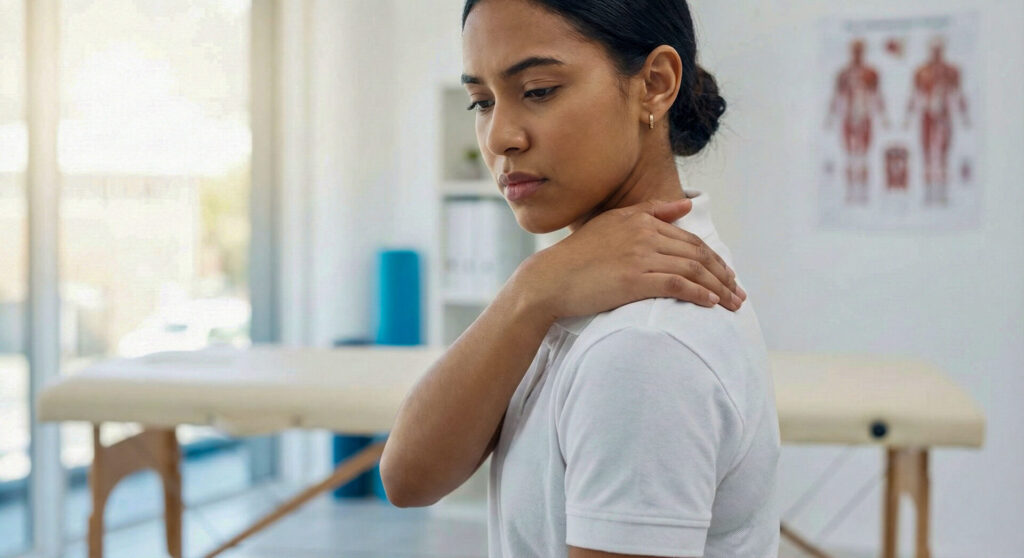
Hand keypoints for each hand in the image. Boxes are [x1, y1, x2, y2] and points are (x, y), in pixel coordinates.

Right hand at [512, 198, 745, 321]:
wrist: (550, 279)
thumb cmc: (578, 256)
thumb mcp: (614, 224)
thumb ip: (652, 212)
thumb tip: (686, 206)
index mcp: (641, 221)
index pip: (690, 240)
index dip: (714, 259)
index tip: (727, 276)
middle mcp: (644, 235)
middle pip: (697, 254)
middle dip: (723, 275)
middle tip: (738, 294)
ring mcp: (639, 257)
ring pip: (692, 270)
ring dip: (717, 288)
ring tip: (732, 304)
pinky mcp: (633, 280)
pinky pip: (676, 285)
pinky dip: (698, 294)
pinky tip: (711, 304)